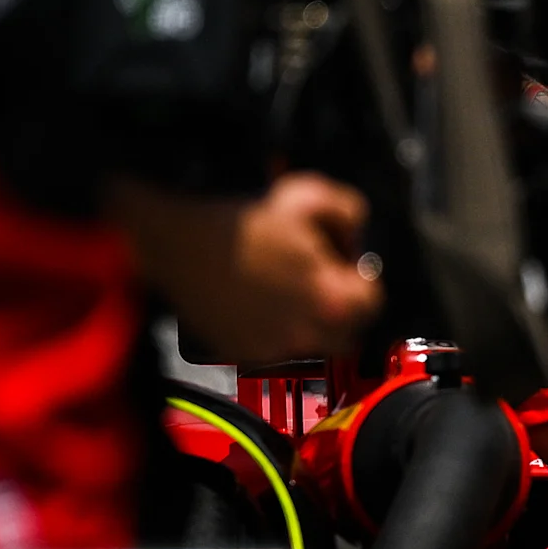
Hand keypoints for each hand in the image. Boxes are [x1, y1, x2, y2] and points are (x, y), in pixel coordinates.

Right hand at [110, 172, 383, 366]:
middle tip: (325, 282)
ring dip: (310, 321)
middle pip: (347, 334)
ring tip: (286, 288)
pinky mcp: (242, 352)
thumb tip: (355, 231)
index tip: (348, 266)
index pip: (372, 303)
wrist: (176, 240)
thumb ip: (348, 211)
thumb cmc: (238, 221)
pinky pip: (274, 349)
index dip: (363, 279)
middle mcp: (305, 333)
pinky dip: (274, 330)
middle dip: (343, 308)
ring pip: (311, 343)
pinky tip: (259, 300)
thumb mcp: (306, 196)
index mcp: (329, 299)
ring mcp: (272, 348)